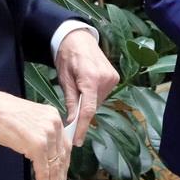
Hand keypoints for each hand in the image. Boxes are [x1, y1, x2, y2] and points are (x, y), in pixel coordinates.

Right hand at [0, 86, 68, 179]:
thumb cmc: (5, 114)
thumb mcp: (31, 120)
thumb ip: (41, 134)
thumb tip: (42, 154)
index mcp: (54, 117)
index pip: (64, 144)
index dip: (64, 162)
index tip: (62, 174)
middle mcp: (54, 124)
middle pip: (62, 155)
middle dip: (60, 175)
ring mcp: (47, 135)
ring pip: (54, 164)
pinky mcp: (37, 145)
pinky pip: (43, 168)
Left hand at [56, 28, 118, 145]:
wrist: (78, 38)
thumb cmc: (67, 57)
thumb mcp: (64, 80)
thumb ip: (70, 101)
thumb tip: (72, 122)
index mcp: (90, 79)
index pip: (88, 110)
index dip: (82, 127)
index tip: (77, 141)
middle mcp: (106, 79)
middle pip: (93, 106)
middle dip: (82, 112)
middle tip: (71, 110)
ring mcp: (112, 78)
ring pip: (98, 101)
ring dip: (89, 102)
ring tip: (79, 88)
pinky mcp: (115, 77)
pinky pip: (103, 93)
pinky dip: (94, 95)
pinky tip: (87, 85)